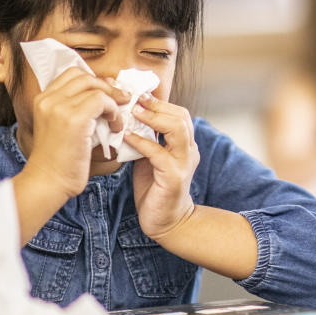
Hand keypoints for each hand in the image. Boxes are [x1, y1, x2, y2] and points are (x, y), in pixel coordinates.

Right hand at [24, 67, 127, 198]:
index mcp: (43, 99)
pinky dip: (114, 111)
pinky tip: (115, 126)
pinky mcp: (74, 119)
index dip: (94, 81)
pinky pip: (102, 101)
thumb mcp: (61, 127)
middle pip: (84, 75)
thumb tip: (105, 94)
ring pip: (95, 86)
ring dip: (112, 99)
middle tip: (120, 101)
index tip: (107, 95)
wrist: (48, 182)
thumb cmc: (59, 160)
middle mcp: (48, 99)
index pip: (72, 74)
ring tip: (116, 118)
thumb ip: (75, 109)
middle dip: (106, 87)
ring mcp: (59, 107)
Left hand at [124, 93, 199, 239]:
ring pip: (177, 130)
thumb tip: (126, 118)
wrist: (166, 221)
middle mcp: (189, 151)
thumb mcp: (150, 157)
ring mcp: (184, 164)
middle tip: (134, 98)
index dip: (159, 101)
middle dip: (157, 104)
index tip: (138, 93)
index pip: (179, 113)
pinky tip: (127, 137)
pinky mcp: (174, 177)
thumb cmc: (155, 189)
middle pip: (181, 116)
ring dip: (153, 118)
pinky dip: (142, 142)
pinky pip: (159, 153)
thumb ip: (146, 139)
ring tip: (133, 112)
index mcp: (185, 144)